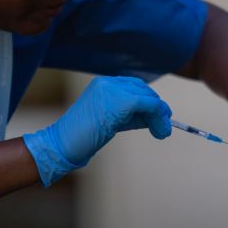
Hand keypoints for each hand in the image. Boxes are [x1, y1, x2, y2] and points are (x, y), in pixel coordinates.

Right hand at [23, 76, 170, 185]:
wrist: (63, 144)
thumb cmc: (84, 136)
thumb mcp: (111, 119)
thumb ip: (131, 113)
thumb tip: (157, 115)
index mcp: (104, 83)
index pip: (135, 86)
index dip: (150, 102)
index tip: (159, 117)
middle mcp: (108, 83)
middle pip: (144, 90)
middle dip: (157, 108)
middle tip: (164, 127)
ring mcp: (112, 90)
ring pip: (148, 98)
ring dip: (160, 115)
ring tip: (163, 132)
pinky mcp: (118, 102)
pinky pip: (147, 104)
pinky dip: (157, 116)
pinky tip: (160, 130)